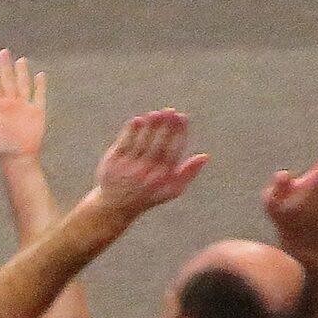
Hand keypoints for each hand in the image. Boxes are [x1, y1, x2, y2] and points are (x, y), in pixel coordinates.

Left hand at [0, 50, 46, 161]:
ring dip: (21, 73)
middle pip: (7, 81)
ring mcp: (24, 106)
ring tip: (20, 60)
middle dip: (5, 67)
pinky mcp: (37, 111)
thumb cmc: (0, 147)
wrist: (18, 158)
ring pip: (23, 85)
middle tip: (3, 52)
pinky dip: (40, 86)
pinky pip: (39, 95)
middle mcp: (10, 104)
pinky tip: (39, 75)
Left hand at [89, 109, 207, 215]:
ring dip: (149, 125)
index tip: (183, 117)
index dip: (179, 133)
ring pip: (141, 142)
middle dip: (165, 126)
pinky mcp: (112, 163)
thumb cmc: (148, 195)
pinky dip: (130, 131)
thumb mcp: (170, 191)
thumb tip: (205, 156)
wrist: (114, 206)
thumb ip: (188, 174)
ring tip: (156, 113)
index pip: (173, 151)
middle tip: (170, 111)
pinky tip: (138, 120)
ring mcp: (127, 168)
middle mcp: (145, 173)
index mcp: (161, 178)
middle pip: (157, 145)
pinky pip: (123, 143)